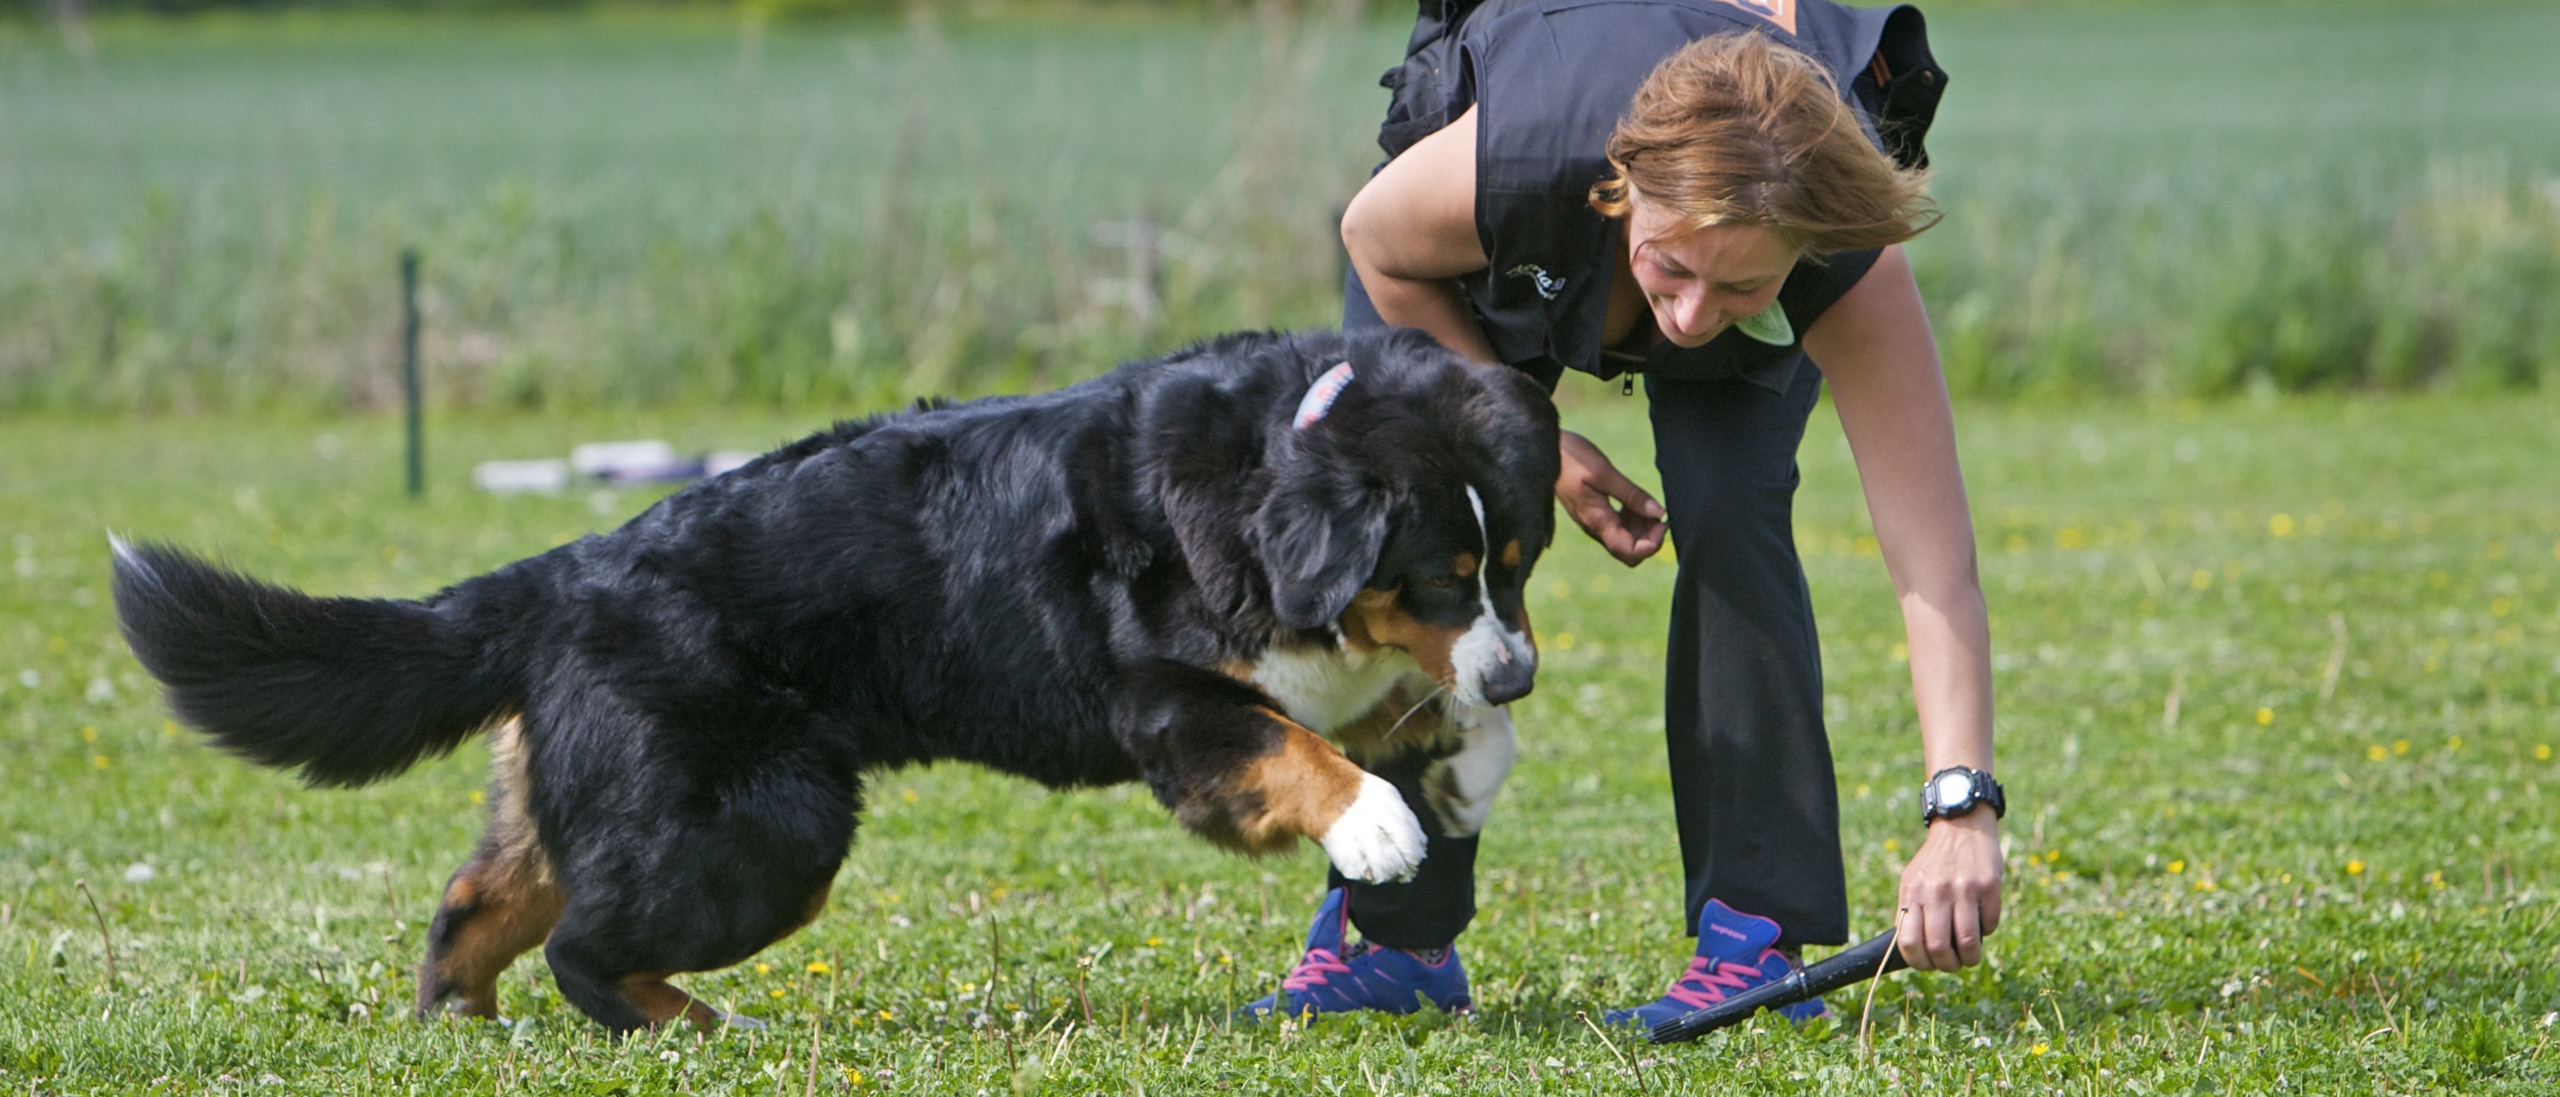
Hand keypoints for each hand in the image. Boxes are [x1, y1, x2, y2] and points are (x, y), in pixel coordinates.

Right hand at [1555, 430, 1665, 565]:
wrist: (1542, 450)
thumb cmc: (1571, 458)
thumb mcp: (1604, 473)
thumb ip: (1632, 495)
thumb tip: (1659, 513)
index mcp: (1597, 522)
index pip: (1630, 553)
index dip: (1652, 544)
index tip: (1661, 520)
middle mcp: (1595, 529)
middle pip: (1629, 552)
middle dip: (1649, 537)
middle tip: (1657, 511)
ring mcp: (1593, 523)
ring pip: (1625, 540)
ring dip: (1641, 527)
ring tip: (1645, 501)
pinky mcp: (1593, 514)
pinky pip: (1617, 527)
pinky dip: (1632, 519)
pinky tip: (1634, 500)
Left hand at [1894, 811, 2002, 970]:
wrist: (1961, 825)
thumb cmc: (1936, 862)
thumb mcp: (1913, 882)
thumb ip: (1911, 912)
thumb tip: (1913, 952)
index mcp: (1912, 893)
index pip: (1909, 942)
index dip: (1919, 963)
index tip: (1929, 965)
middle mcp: (1935, 892)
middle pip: (1938, 947)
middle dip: (1947, 965)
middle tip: (1953, 964)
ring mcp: (1963, 889)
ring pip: (1967, 942)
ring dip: (1970, 958)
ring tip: (1970, 956)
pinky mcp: (1988, 886)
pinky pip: (1989, 925)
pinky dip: (1987, 931)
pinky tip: (1983, 922)